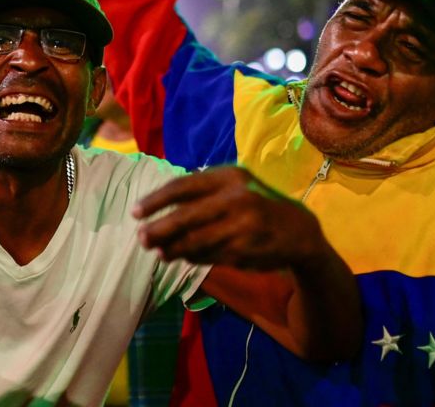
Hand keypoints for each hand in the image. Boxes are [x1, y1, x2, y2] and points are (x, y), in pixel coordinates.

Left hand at [132, 166, 325, 269]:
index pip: (183, 187)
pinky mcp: (245, 250)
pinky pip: (209, 256)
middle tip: (141, 238)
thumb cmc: (257, 204)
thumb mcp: (235, 187)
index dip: (155, 200)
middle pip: (185, 217)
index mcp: (229, 176)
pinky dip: (193, 258)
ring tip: (160, 253)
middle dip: (159, 229)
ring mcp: (242, 226)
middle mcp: (236, 198)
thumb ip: (203, 193)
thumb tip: (159, 209)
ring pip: (195, 241)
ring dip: (173, 248)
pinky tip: (183, 258)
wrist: (299, 231)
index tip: (135, 212)